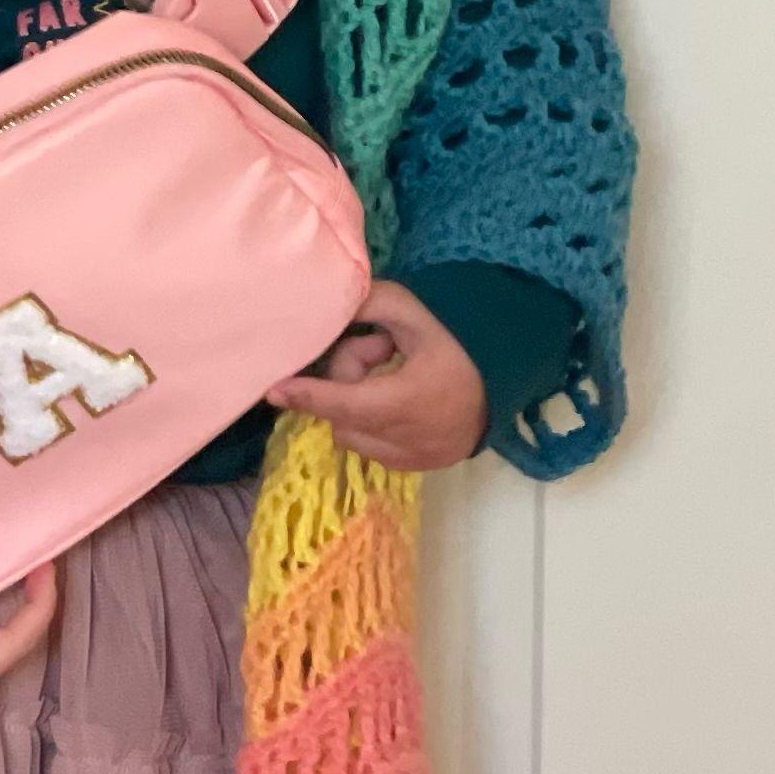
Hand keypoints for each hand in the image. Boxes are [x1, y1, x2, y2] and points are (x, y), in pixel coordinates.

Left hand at [263, 279, 487, 470]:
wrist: (503, 383)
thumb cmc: (459, 344)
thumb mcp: (416, 314)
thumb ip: (372, 305)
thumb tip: (331, 306)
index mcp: (409, 400)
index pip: (346, 402)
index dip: (308, 395)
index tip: (272, 391)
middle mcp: (408, 439)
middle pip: (344, 414)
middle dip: (348, 380)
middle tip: (380, 349)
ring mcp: (413, 459)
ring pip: (352, 434)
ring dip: (356, 405)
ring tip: (391, 374)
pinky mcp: (416, 468)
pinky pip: (370, 447)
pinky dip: (370, 423)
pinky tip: (397, 398)